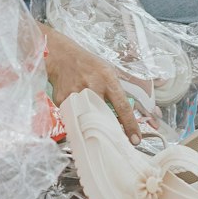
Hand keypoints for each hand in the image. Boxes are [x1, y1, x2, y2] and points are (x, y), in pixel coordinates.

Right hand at [44, 26, 139, 143]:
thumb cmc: (90, 66)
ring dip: (92, 127)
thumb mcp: (108, 73)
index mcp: (107, 79)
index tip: (135, 140)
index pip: (122, 106)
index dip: (130, 125)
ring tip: (93, 127)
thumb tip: (128, 115)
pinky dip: (77, 118)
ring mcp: (75, 94)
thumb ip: (117, 93)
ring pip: (88, 121)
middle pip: (104, 117)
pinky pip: (73, 117)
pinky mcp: (62, 100)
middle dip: (110, 131)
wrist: (63, 58)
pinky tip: (77, 111)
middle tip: (115, 140)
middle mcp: (92, 87)